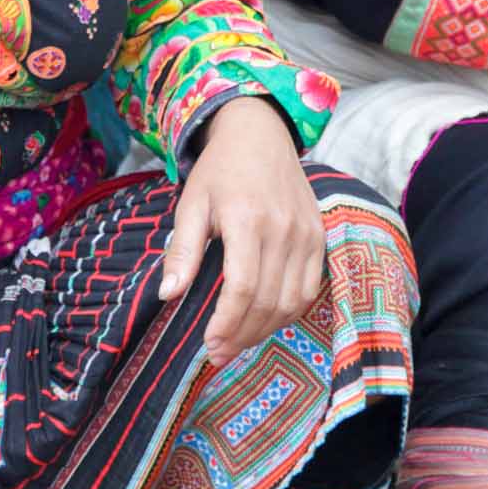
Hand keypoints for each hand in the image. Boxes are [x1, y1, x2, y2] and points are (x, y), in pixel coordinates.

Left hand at [160, 99, 326, 369]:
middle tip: (219, 353)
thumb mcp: (190, 204)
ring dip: (265, 330)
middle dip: (243, 335)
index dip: (227, 323)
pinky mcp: (320, 238)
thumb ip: (182, 251)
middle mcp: (283, 229)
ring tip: (238, 342)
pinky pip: (310, 288)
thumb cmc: (220, 171)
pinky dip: (289, 312)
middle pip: (269, 301)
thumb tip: (167, 295)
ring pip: (292, 301)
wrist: (260, 135)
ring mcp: (307, 234)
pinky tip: (265, 320)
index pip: (243, 287)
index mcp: (247, 220)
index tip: (210, 344)